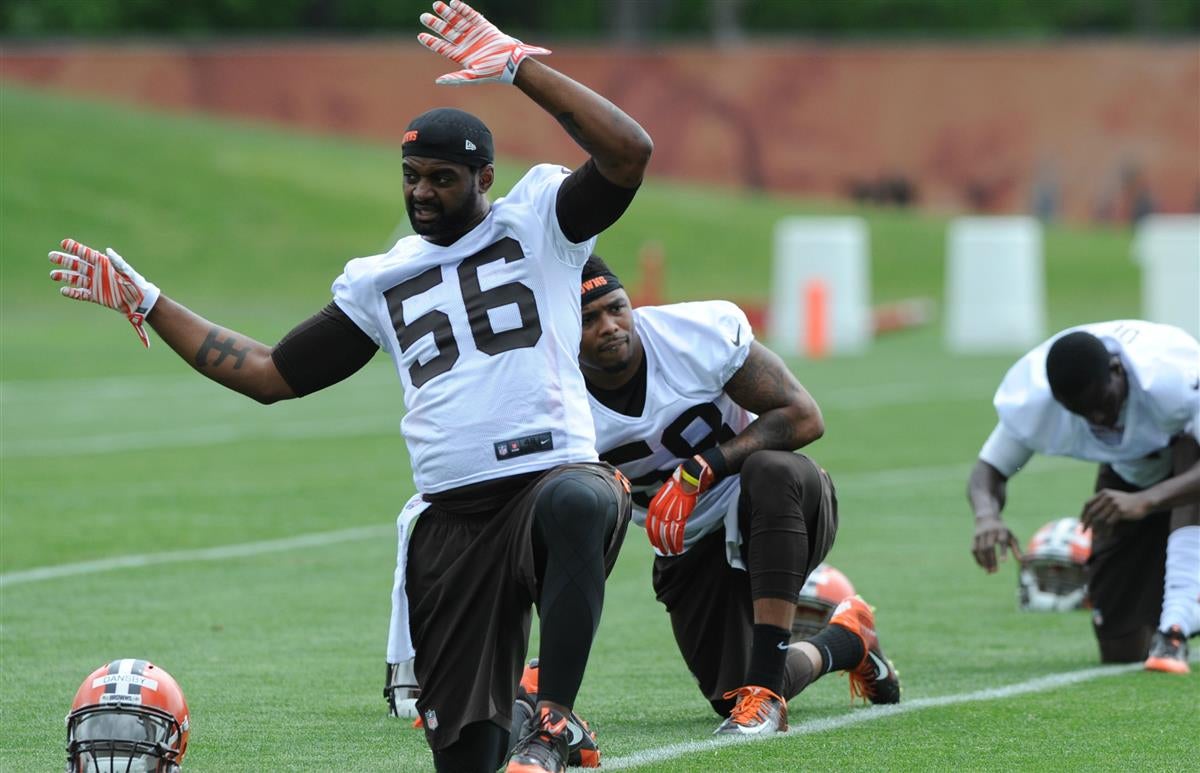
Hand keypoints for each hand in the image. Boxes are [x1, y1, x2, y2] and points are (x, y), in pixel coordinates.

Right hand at [49, 238, 160, 347]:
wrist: (139, 301)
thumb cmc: (136, 285)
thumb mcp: (127, 273)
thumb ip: (117, 262)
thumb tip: (108, 251)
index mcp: (104, 264)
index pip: (86, 254)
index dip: (75, 248)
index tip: (64, 242)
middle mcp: (97, 273)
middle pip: (77, 265)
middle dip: (64, 260)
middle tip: (51, 256)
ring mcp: (95, 284)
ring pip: (76, 278)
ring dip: (64, 276)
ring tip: (53, 275)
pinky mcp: (95, 296)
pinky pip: (80, 294)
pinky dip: (72, 293)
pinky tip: (63, 290)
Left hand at [418, 0, 550, 84]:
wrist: (511, 62)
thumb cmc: (493, 72)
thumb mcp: (473, 76)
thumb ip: (456, 78)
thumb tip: (439, 82)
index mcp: (461, 55)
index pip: (442, 47)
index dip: (431, 41)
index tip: (420, 36)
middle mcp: (466, 43)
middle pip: (447, 32)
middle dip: (435, 24)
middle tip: (423, 17)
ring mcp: (474, 33)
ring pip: (457, 21)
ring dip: (447, 13)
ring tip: (436, 5)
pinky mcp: (484, 26)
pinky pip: (471, 15)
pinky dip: (463, 9)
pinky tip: (454, 3)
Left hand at [645, 454, 716, 555]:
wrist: (691, 475)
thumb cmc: (680, 482)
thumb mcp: (665, 493)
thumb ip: (662, 505)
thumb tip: (661, 516)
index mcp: (655, 504)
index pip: (650, 524)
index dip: (652, 536)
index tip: (655, 543)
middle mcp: (661, 509)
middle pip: (657, 531)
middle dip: (659, 543)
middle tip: (663, 551)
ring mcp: (671, 512)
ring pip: (666, 534)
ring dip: (669, 545)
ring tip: (671, 552)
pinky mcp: (682, 514)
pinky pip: (677, 532)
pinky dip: (677, 542)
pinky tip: (678, 548)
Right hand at [971, 514, 1021, 572]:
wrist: (987, 518)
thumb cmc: (1003, 531)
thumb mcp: (1011, 537)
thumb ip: (1017, 550)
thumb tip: (1023, 562)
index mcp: (1001, 531)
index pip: (1002, 541)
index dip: (1002, 551)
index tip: (1004, 562)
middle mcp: (990, 532)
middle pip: (989, 547)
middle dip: (991, 560)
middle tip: (994, 572)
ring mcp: (980, 535)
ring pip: (980, 550)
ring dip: (984, 561)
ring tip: (989, 572)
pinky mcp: (974, 538)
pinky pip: (974, 550)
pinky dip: (978, 559)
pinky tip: (982, 566)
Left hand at [1081, 488, 1150, 529]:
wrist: (1144, 502)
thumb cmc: (1127, 503)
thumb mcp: (1113, 499)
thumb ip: (1102, 504)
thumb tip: (1089, 517)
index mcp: (1103, 493)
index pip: (1088, 504)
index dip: (1083, 514)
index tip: (1081, 523)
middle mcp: (1107, 497)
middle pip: (1092, 512)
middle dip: (1086, 523)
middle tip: (1083, 532)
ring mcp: (1114, 503)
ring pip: (1099, 519)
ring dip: (1096, 529)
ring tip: (1095, 537)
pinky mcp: (1120, 511)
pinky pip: (1109, 523)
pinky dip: (1106, 530)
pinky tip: (1106, 536)